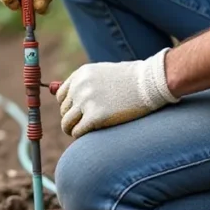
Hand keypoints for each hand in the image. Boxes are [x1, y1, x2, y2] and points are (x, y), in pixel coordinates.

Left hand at [56, 48, 179, 137]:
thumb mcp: (103, 74)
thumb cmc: (130, 80)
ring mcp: (86, 102)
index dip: (70, 107)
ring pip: (67, 123)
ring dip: (73, 129)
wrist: (150, 83)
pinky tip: (92, 134)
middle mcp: (80, 87)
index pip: (61, 96)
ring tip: (84, 132)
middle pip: (63, 110)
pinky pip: (78, 132)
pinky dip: (81, 136)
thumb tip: (58, 96)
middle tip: (85, 124)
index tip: (79, 113)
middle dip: (72, 119)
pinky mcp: (95, 117)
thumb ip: (83, 84)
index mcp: (80, 75)